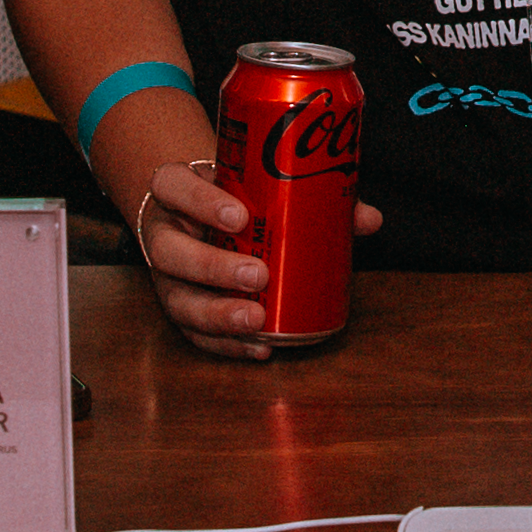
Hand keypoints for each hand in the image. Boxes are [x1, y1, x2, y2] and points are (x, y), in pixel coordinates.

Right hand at [135, 162, 384, 362]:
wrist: (199, 212)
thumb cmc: (235, 195)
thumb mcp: (258, 185)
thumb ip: (311, 197)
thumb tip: (367, 219)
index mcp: (176, 191)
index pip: (172, 186)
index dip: (200, 202)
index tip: (239, 216)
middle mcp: (164, 233)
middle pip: (169, 252)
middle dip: (212, 266)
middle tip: (258, 274)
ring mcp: (168, 276)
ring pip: (178, 299)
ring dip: (217, 314)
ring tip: (256, 319)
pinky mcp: (180, 307)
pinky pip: (194, 333)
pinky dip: (227, 343)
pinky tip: (259, 346)